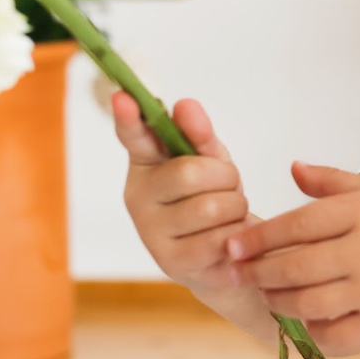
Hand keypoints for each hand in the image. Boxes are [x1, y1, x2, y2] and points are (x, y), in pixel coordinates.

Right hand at [111, 91, 254, 293]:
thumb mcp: (212, 161)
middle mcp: (137, 197)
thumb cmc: (213, 198)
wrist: (225, 254)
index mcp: (145, 163)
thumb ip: (199, 135)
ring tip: (230, 213)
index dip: (128, 118)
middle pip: (190, 173)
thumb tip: (185, 105)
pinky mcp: (172, 262)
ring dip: (236, 207)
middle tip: (229, 186)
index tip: (123, 96)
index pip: (134, 136)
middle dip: (226, 177)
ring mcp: (150, 232)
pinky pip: (218, 240)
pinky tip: (230, 237)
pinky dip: (236, 234)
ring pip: (212, 207)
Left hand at [223, 161, 359, 356]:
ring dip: (278, 301)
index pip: (295, 224)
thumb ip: (334, 181)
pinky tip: (305, 322)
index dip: (257, 237)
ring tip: (267, 295)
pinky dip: (314, 332)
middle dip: (257, 272)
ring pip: (308, 302)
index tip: (232, 245)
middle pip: (294, 266)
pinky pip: (336, 334)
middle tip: (236, 274)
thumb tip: (291, 169)